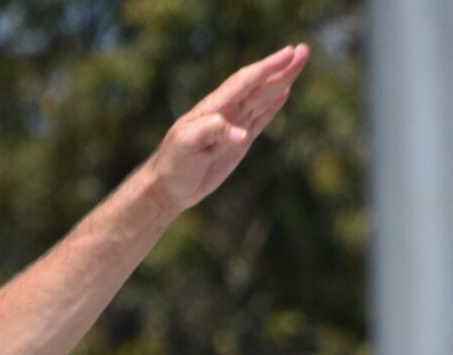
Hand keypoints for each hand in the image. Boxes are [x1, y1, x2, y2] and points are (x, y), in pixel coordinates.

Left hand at [148, 43, 309, 213]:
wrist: (169, 187)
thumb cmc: (174, 163)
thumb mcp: (187, 144)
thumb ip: (212, 131)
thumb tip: (241, 133)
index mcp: (215, 107)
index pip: (245, 82)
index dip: (266, 68)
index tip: (287, 54)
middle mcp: (227, 112)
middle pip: (259, 85)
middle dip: (280, 68)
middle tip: (303, 50)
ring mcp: (234, 126)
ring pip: (263, 99)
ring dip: (282, 81)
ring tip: (300, 61)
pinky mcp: (239, 142)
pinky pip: (260, 119)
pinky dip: (273, 105)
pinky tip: (285, 91)